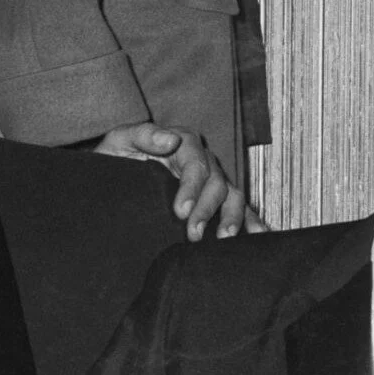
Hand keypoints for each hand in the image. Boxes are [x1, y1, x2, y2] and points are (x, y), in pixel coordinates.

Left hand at [92, 121, 263, 240]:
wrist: (113, 178)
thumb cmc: (116, 157)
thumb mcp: (120, 140)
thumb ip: (142, 135)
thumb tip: (170, 139)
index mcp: (183, 143)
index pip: (196, 163)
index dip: (192, 187)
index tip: (180, 211)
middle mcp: (203, 161)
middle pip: (217, 182)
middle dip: (207, 209)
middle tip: (193, 234)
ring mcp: (212, 181)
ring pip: (232, 196)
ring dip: (233, 217)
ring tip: (225, 239)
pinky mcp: (216, 201)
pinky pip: (239, 209)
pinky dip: (251, 222)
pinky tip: (259, 236)